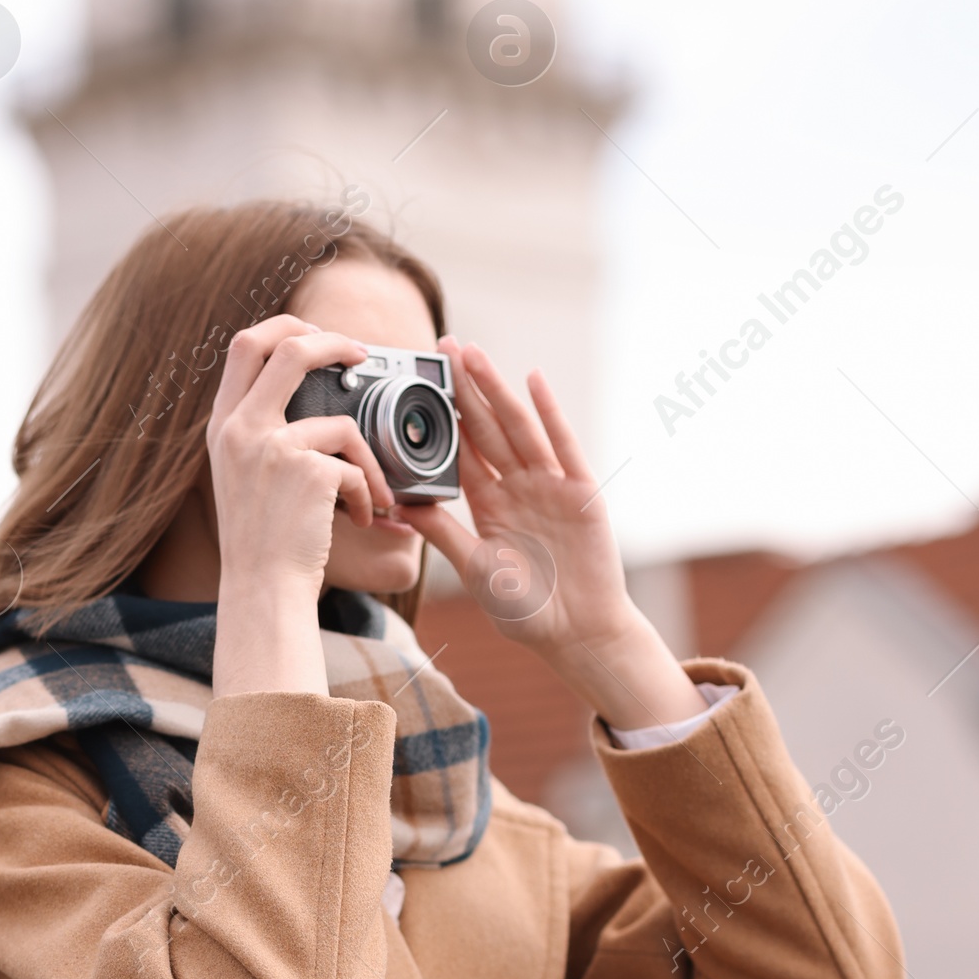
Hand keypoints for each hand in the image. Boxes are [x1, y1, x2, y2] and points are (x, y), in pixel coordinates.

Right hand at [206, 317, 397, 696]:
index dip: (285, 326)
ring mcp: (271, 447)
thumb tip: (314, 396)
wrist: (261, 590)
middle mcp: (241, 428)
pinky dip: (367, 493)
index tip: (315, 334)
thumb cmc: (262, 541)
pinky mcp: (306, 472)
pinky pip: (355, 467)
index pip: (244, 343)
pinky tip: (360, 517)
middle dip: (334, 341)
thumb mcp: (243, 474)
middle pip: (289, 347)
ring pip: (341, 421)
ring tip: (374, 492)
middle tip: (362, 354)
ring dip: (369, 457)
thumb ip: (262, 431)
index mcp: (223, 424)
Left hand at [405, 344, 705, 730]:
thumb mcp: (474, 568)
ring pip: (517, 428)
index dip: (443, 417)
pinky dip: (549, 414)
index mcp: (488, 506)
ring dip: (496, 390)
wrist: (577, 634)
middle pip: (486, 428)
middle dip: (466, 387)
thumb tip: (398, 504)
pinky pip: (561, 445)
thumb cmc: (525, 611)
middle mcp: (516, 488)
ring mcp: (549, 486)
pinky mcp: (579, 492)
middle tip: (444, 345)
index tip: (422, 383)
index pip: (460, 451)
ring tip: (474, 354)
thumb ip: (442, 534)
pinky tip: (533, 382)